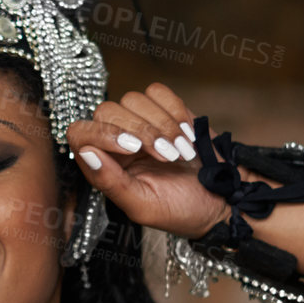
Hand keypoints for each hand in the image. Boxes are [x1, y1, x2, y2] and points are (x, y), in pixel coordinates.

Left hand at [64, 83, 232, 239]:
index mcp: (103, 166)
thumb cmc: (181, 210)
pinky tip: (187, 134)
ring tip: (183, 152)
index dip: (103, 134)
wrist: (222, 200)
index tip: (133, 149)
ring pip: (133, 99)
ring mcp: (140, 122)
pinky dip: (175, 110)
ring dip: (163, 125)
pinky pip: (158, 92)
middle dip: (142, 132)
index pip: (80, 133)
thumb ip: (110, 182)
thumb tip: (87, 152)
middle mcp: (115, 141)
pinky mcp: (164, 109)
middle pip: (107, 110)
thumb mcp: (143, 205)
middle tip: (168, 156)